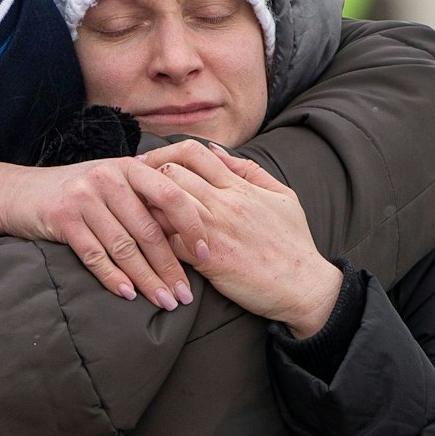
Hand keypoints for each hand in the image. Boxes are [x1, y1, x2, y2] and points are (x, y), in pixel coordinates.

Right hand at [0, 159, 209, 310]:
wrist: (19, 192)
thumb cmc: (76, 193)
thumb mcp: (113, 183)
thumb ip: (145, 198)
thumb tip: (189, 234)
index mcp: (130, 167)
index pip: (172, 196)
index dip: (193, 227)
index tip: (206, 257)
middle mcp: (109, 177)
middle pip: (149, 229)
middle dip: (170, 267)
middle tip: (185, 295)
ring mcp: (84, 196)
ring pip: (124, 246)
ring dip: (146, 279)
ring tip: (164, 301)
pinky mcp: (62, 217)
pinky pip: (93, 254)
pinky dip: (112, 277)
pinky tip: (127, 295)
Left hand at [144, 143, 343, 335]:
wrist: (302, 285)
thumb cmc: (292, 242)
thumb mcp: (281, 195)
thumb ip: (248, 170)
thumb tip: (214, 150)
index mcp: (239, 186)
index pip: (193, 153)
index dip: (165, 152)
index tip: (148, 162)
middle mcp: (224, 203)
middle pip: (172, 174)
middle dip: (147, 177)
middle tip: (132, 186)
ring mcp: (214, 231)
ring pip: (164, 204)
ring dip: (145, 206)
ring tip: (132, 210)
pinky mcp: (207, 259)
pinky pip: (167, 240)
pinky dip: (152, 238)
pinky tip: (146, 240)